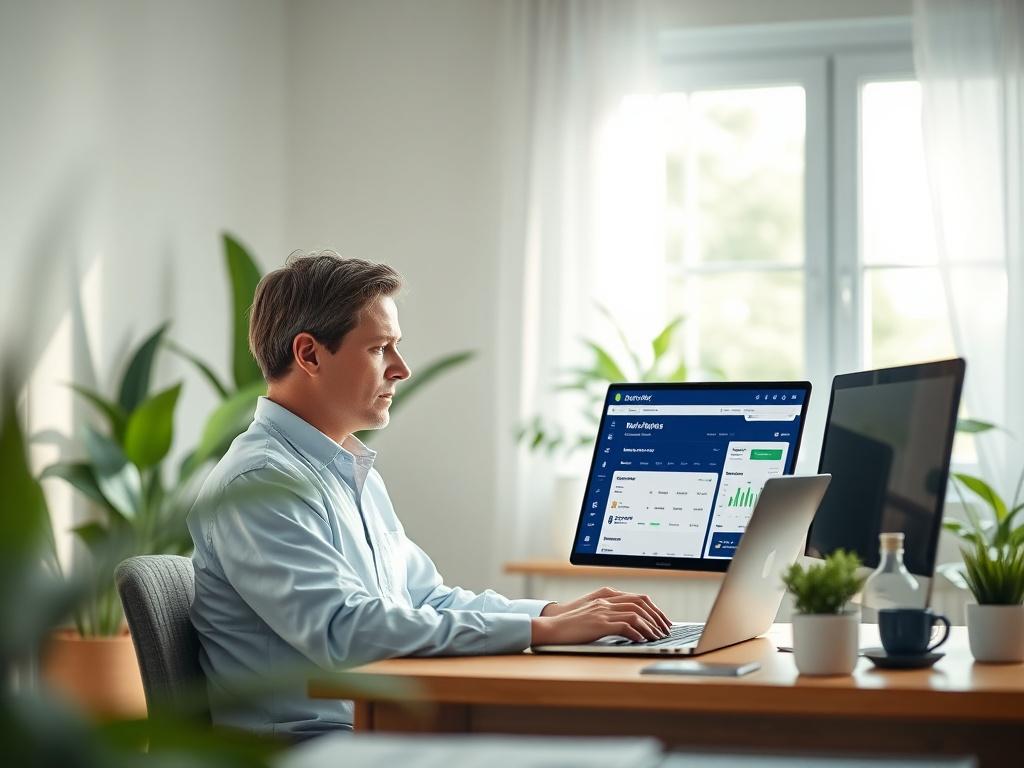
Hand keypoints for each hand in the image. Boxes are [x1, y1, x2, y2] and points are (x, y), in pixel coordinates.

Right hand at [541, 587, 671, 632]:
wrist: (552, 628)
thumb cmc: (570, 625)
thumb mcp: (592, 616)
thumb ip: (608, 615)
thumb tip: (629, 626)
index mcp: (606, 597)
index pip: (637, 598)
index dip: (653, 609)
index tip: (662, 621)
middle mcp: (606, 602)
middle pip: (640, 604)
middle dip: (656, 617)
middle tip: (665, 630)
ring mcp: (602, 612)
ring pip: (635, 615)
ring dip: (649, 627)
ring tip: (657, 637)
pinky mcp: (599, 624)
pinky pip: (624, 626)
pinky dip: (636, 633)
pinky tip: (641, 640)